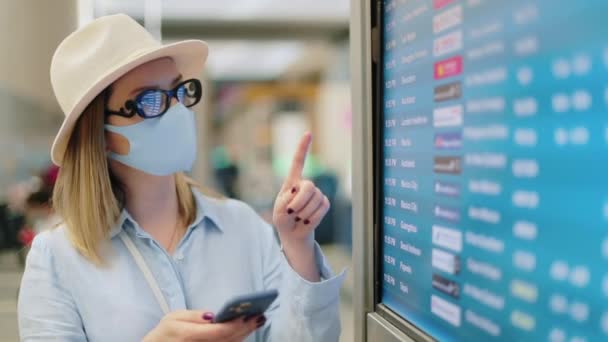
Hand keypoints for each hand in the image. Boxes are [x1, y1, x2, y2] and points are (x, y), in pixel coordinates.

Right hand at [143, 310, 264, 341]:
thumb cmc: (165, 333)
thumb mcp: (173, 317)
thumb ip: (193, 316)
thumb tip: (212, 316)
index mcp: (188, 335)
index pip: (218, 332)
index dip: (234, 325)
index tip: (247, 315)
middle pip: (227, 340)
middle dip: (245, 329)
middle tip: (259, 316)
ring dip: (244, 335)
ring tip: (256, 322)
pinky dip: (237, 341)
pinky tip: (245, 332)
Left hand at [272, 133, 329, 280]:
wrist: (293, 233)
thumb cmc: (282, 220)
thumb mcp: (277, 212)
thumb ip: (285, 201)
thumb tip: (297, 191)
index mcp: (291, 182)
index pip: (298, 162)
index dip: (303, 148)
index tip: (308, 133)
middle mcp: (305, 185)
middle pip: (309, 186)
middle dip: (300, 201)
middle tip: (291, 212)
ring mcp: (316, 194)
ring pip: (316, 199)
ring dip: (304, 212)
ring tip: (298, 217)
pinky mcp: (323, 203)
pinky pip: (322, 208)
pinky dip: (313, 217)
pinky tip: (307, 220)